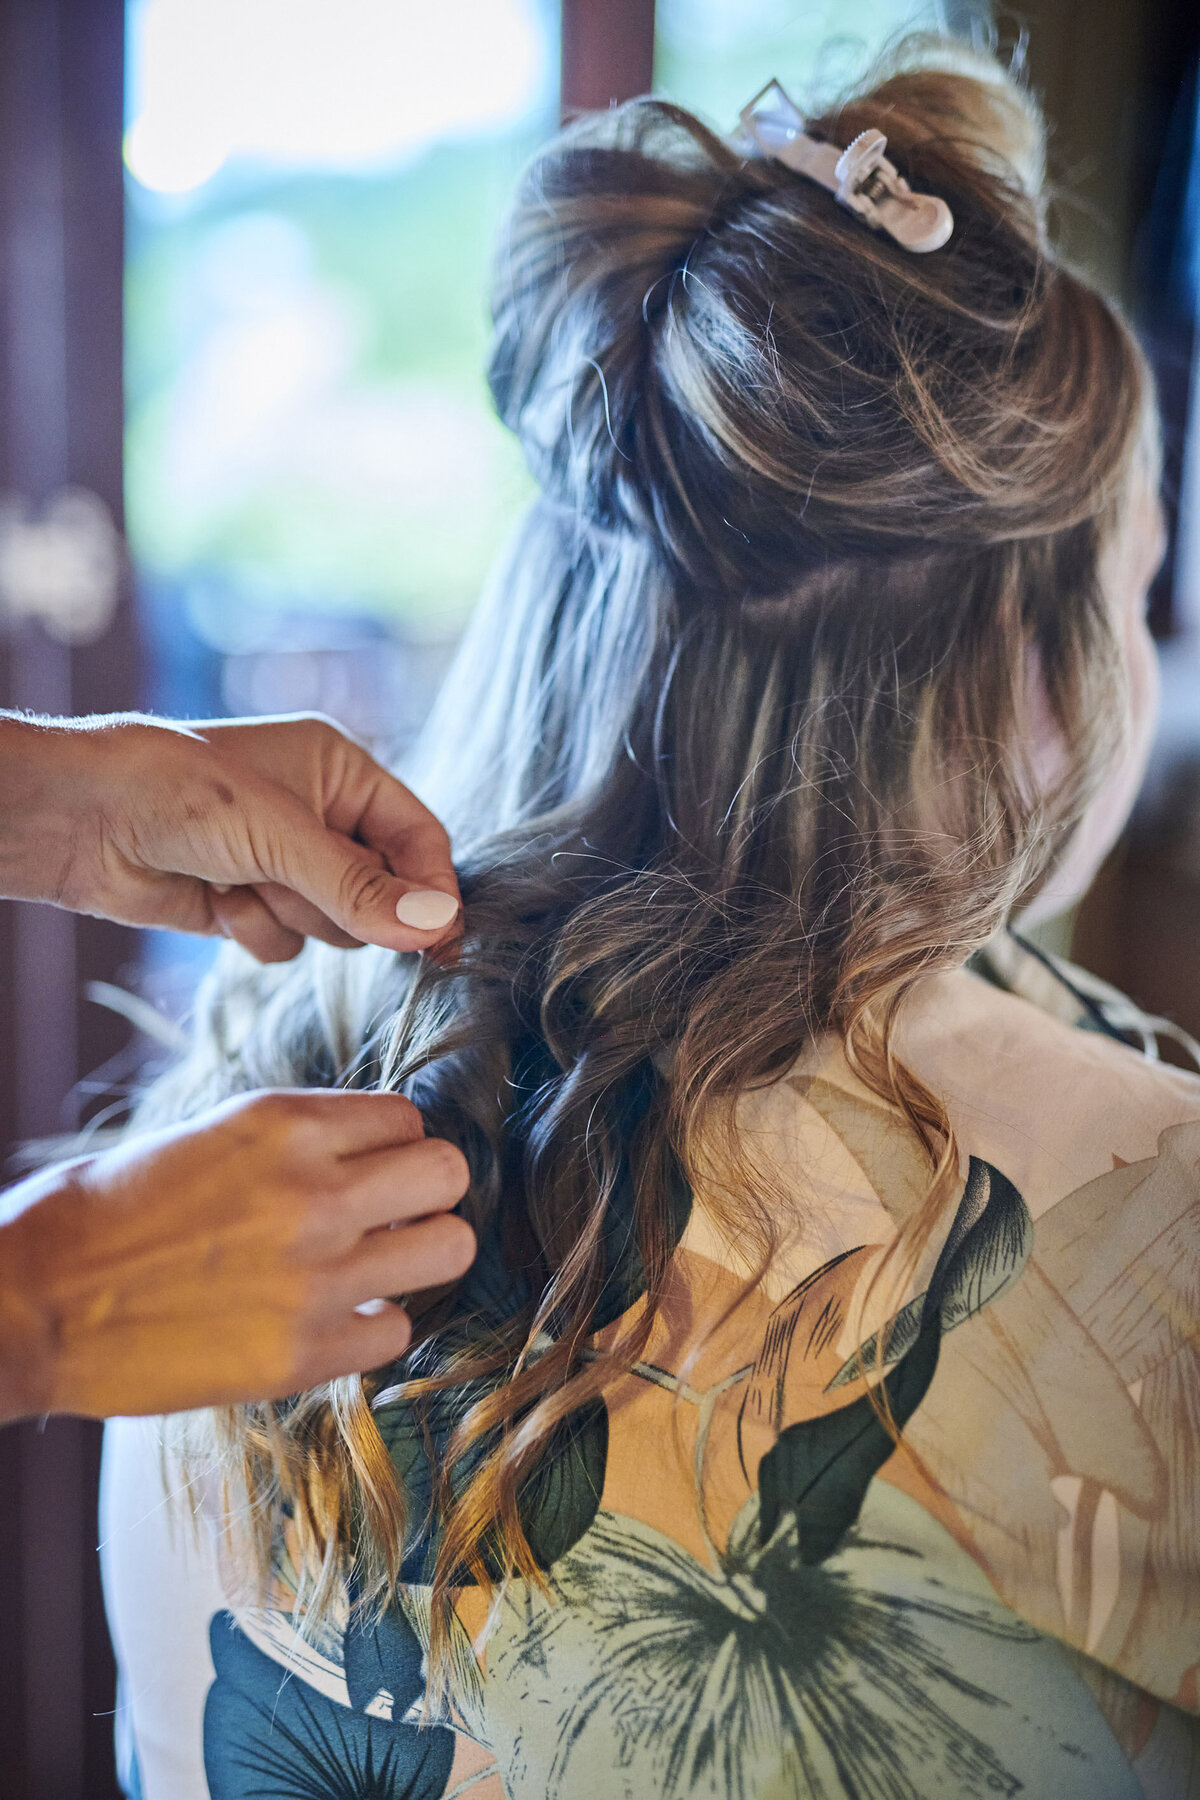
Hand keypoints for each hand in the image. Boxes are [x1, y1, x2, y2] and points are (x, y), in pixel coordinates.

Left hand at [0, 710, 460, 960]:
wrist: (80, 820)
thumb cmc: (179, 793)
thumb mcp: (280, 837)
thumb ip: (359, 887)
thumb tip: (436, 926)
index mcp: (341, 770)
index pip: (418, 837)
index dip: (432, 890)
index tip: (440, 942)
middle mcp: (320, 814)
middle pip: (382, 892)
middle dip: (340, 904)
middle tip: (296, 887)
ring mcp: (283, 862)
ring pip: (334, 926)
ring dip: (291, 916)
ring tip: (241, 882)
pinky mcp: (249, 901)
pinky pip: (287, 943)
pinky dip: (256, 931)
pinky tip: (215, 902)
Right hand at [0, 1090, 474, 1421]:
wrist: (33, 1301)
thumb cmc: (106, 1212)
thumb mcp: (209, 1137)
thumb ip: (296, 1142)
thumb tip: (368, 1153)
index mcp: (283, 1124)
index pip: (407, 1118)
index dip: (392, 1147)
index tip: (368, 1170)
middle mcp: (313, 1191)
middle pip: (449, 1172)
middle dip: (427, 1193)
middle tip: (390, 1216)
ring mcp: (315, 1276)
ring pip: (449, 1249)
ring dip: (418, 1258)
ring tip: (374, 1268)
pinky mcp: (302, 1353)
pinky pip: (397, 1331)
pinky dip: (370, 1328)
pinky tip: (327, 1323)